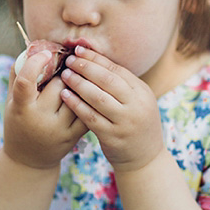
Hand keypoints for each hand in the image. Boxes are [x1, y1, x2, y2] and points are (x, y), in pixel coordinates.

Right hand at [3, 50, 86, 168]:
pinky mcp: (74, 136)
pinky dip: (87, 98)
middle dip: (63, 73)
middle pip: (59, 84)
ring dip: (78, 84)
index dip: (35, 63)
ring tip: (75, 80)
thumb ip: (18, 74)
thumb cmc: (18, 122)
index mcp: (21, 108)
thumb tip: (31, 46)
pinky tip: (85, 93)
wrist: (29, 159)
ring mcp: (58, 129)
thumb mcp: (11, 101)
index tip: (46, 52)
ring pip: (76, 96)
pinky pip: (87, 109)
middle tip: (65, 67)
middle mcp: (40, 119)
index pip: (25, 82)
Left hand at [59, 47, 163, 171]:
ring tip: (64, 75)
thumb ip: (122, 85)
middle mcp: (136, 105)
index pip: (117, 69)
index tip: (79, 50)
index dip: (96, 59)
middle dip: (86, 67)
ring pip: (98, 97)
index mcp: (142, 92)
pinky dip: (76, 104)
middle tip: (69, 60)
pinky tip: (65, 95)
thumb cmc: (136, 125)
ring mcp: (124, 122)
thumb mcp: (138, 102)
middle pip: (108, 80)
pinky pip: (90, 117)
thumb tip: (96, 61)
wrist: (145, 159)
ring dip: (79, 83)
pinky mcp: (112, 136)